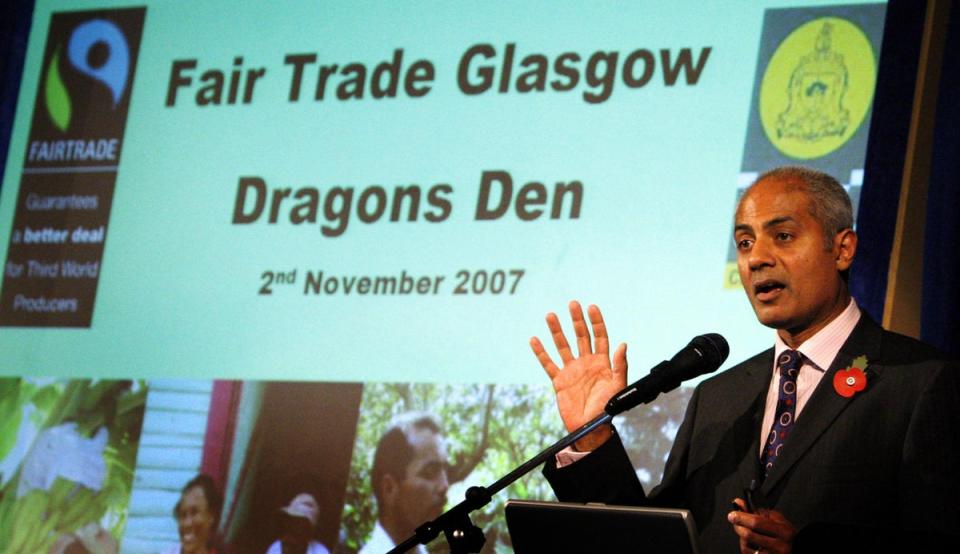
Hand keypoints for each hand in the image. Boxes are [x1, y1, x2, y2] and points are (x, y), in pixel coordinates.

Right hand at [530, 301, 627, 449]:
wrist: (591, 428)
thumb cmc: (608, 408)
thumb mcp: (618, 386)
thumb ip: (620, 365)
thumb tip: (623, 344)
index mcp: (602, 362)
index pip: (599, 337)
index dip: (596, 322)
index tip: (591, 307)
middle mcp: (586, 363)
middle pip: (581, 336)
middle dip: (577, 320)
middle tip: (572, 304)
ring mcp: (571, 370)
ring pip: (563, 346)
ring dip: (557, 331)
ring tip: (551, 315)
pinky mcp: (559, 380)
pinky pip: (548, 364)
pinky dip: (541, 352)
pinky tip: (534, 340)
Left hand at [728, 498, 795, 553]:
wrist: (796, 550)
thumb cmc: (786, 536)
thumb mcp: (777, 519)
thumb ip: (759, 510)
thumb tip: (740, 503)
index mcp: (784, 532)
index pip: (757, 523)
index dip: (742, 517)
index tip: (733, 514)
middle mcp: (779, 546)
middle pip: (749, 535)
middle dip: (738, 526)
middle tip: (735, 521)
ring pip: (746, 546)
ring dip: (742, 538)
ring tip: (747, 533)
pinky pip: (747, 553)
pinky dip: (745, 547)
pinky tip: (751, 543)